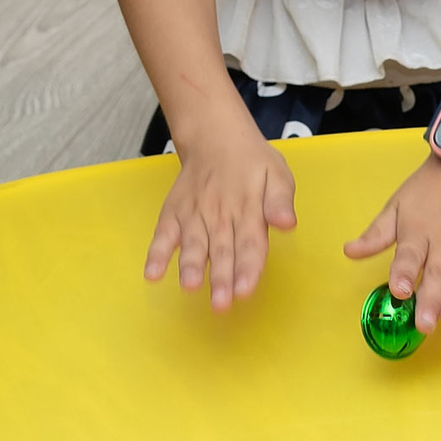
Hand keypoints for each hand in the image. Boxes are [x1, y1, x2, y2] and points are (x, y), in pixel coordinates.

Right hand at [146, 125, 295, 309]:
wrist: (215, 137)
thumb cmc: (251, 162)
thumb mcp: (277, 174)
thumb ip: (281, 201)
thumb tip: (288, 223)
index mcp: (249, 209)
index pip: (251, 243)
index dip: (248, 267)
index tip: (246, 289)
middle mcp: (220, 214)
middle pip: (222, 250)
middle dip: (221, 278)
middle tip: (221, 304)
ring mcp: (194, 214)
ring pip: (194, 244)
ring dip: (191, 266)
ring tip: (191, 286)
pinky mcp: (174, 213)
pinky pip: (163, 234)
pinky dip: (156, 254)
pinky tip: (153, 274)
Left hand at [343, 157, 440, 329]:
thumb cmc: (429, 188)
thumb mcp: (397, 206)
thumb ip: (376, 234)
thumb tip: (349, 251)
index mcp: (417, 231)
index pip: (408, 255)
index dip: (403, 272)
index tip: (399, 291)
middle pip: (437, 270)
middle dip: (431, 298)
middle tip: (426, 323)